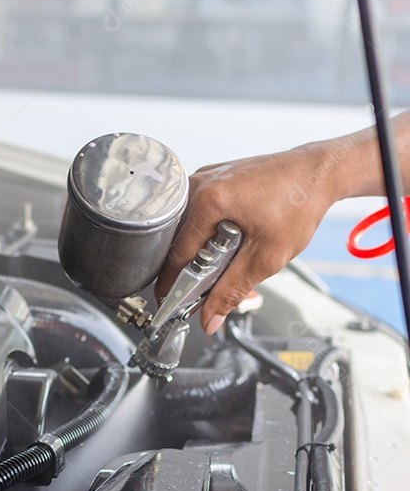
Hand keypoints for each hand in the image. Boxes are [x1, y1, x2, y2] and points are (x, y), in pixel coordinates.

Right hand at [154, 144, 339, 333]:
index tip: (171, 301)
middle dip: (195, 267)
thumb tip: (210, 317)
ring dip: (204, 248)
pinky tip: (231, 238)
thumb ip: (233, 289)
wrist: (318, 173)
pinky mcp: (213, 177)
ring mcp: (205, 177)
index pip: (177, 253)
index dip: (173, 283)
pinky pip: (199, 211)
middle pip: (181, 239)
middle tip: (212, 285)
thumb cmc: (299, 204)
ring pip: (189, 226)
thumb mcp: (267, 256)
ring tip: (230, 258)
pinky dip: (210, 230)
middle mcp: (200, 184)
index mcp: (208, 201)